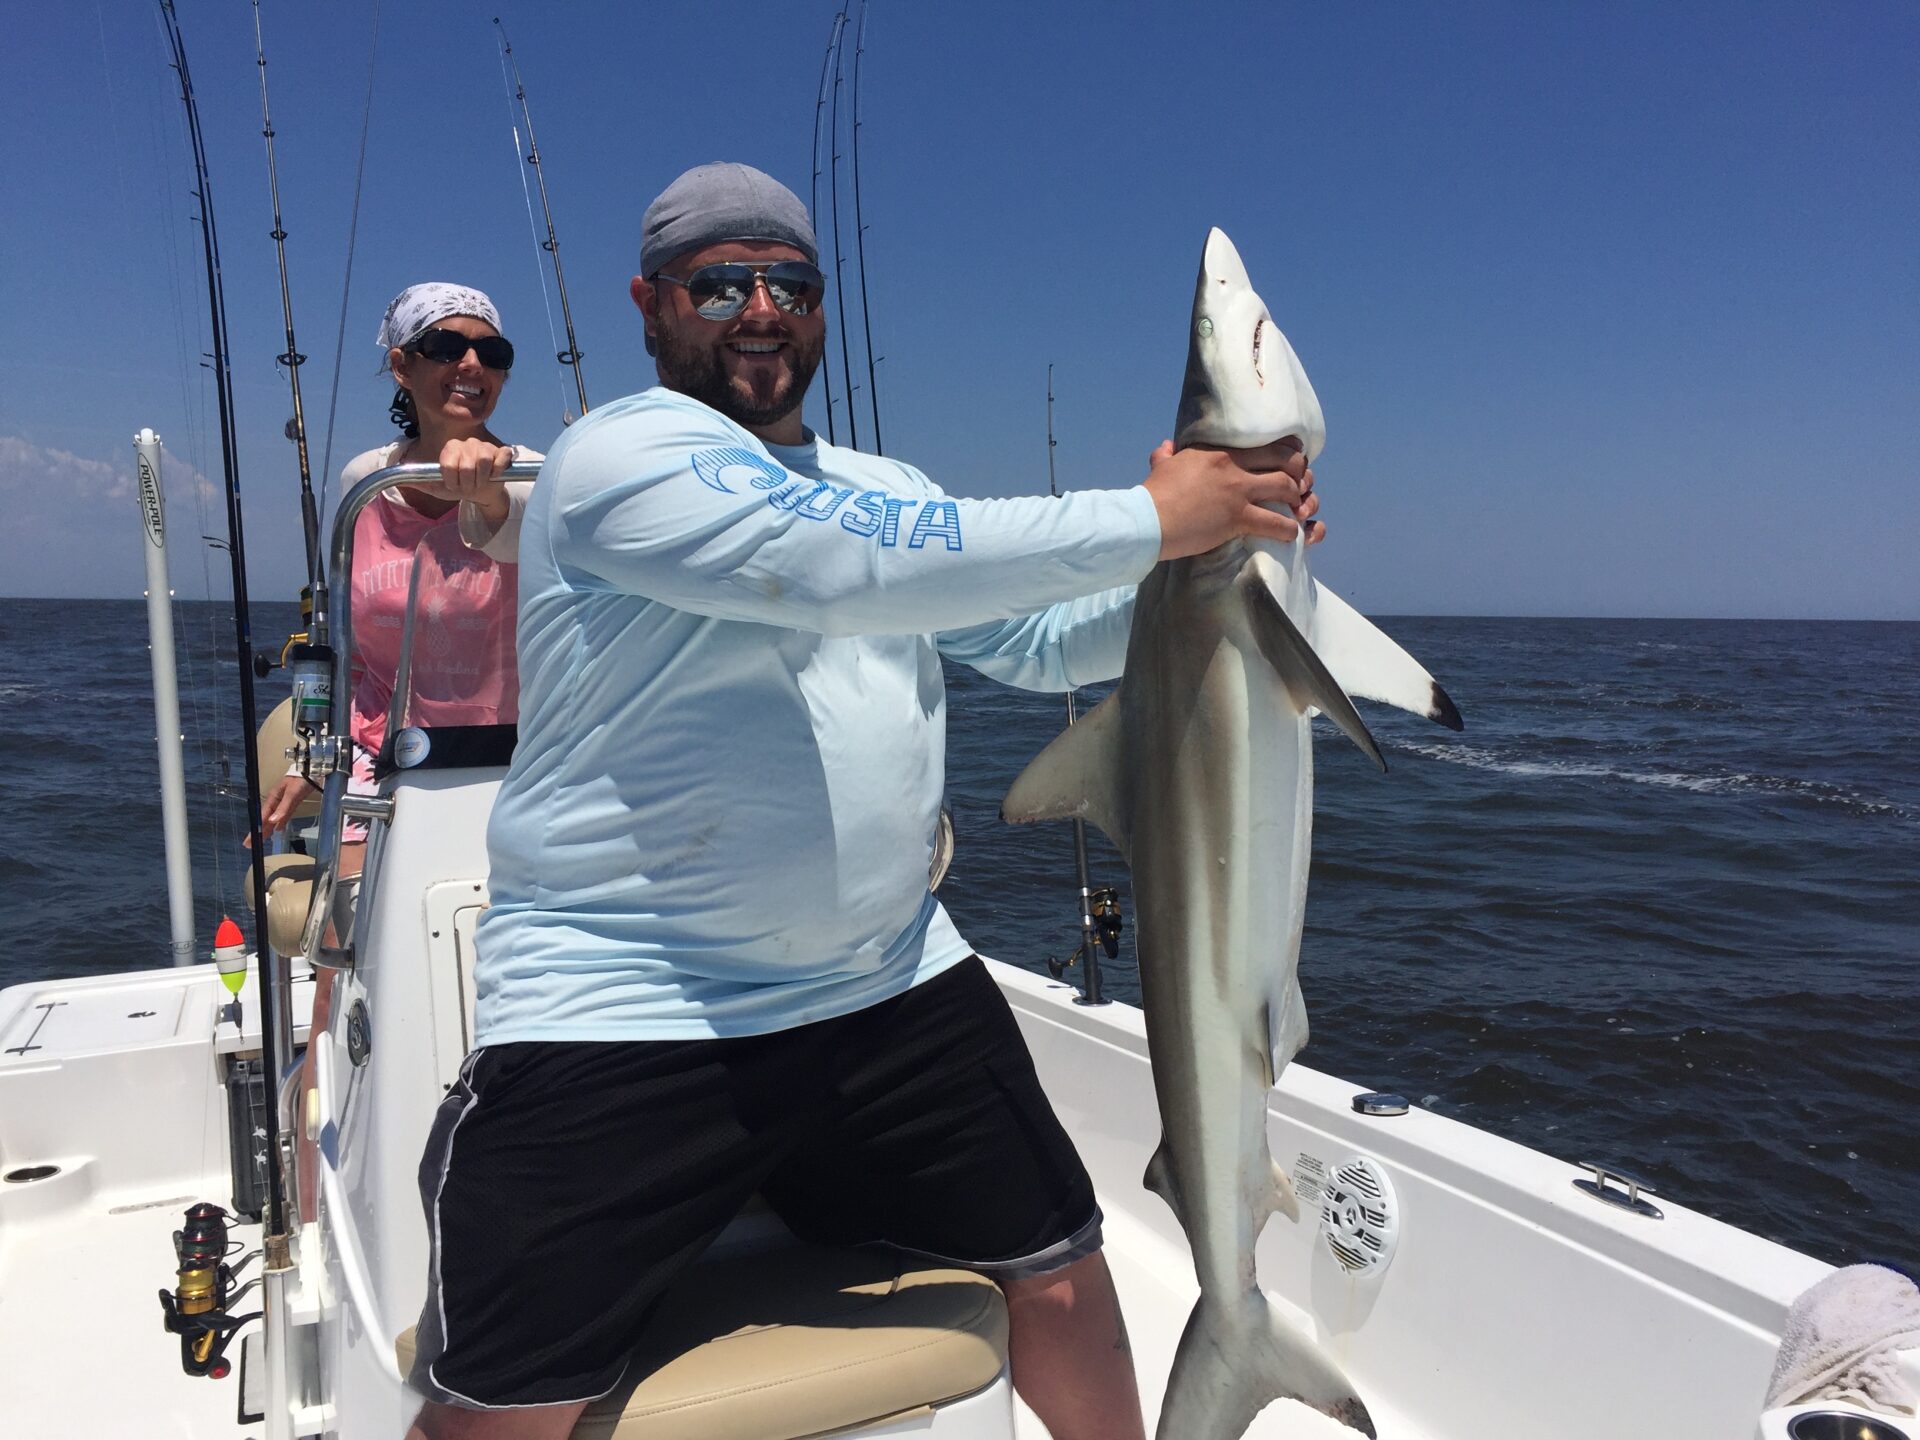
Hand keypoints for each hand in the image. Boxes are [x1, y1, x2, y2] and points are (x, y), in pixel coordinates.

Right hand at [251, 772, 319, 844]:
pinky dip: (280, 823)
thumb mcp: (292, 793)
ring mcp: (284, 802)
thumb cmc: (301, 780)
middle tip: (249, 844)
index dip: (257, 829)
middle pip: (265, 819)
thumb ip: (283, 807)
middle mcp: (277, 801)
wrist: (313, 771)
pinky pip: (283, 815)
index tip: (250, 840)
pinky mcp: (293, 802)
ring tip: (260, 840)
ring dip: (267, 829)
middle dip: (258, 831)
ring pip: (273, 819)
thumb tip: (272, 821)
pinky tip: (277, 830)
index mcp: (273, 798)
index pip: (262, 817)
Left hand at [415, 438, 515, 524]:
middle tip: (468, 486)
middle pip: (467, 465)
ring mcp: (486, 446)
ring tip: (480, 482)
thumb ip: (420, 483)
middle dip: (467, 483)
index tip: (454, 485)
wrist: (482, 493)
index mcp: (451, 448)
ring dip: (481, 479)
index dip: (452, 480)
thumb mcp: (437, 488)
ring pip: (484, 461)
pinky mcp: (502, 452)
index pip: (449, 464)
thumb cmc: (459, 487)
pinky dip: (498, 471)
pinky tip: (494, 475)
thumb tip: (399, 481)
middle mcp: (468, 443)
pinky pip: (501, 458)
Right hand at [1142, 438, 1322, 560]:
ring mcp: (1237, 492)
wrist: (1147, 521)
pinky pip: (1276, 523)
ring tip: (1299, 507)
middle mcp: (1233, 467)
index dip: (1285, 449)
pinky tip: (1293, 533)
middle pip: (1282, 461)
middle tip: (1302, 482)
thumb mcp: (1161, 468)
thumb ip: (1166, 456)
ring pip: (1285, 488)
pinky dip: (1290, 529)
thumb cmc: (1152, 496)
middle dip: (1299, 472)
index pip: (1263, 442)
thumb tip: (1165, 447)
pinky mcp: (1237, 518)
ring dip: (1298, 498)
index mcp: (1217, 451)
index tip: (1292, 456)